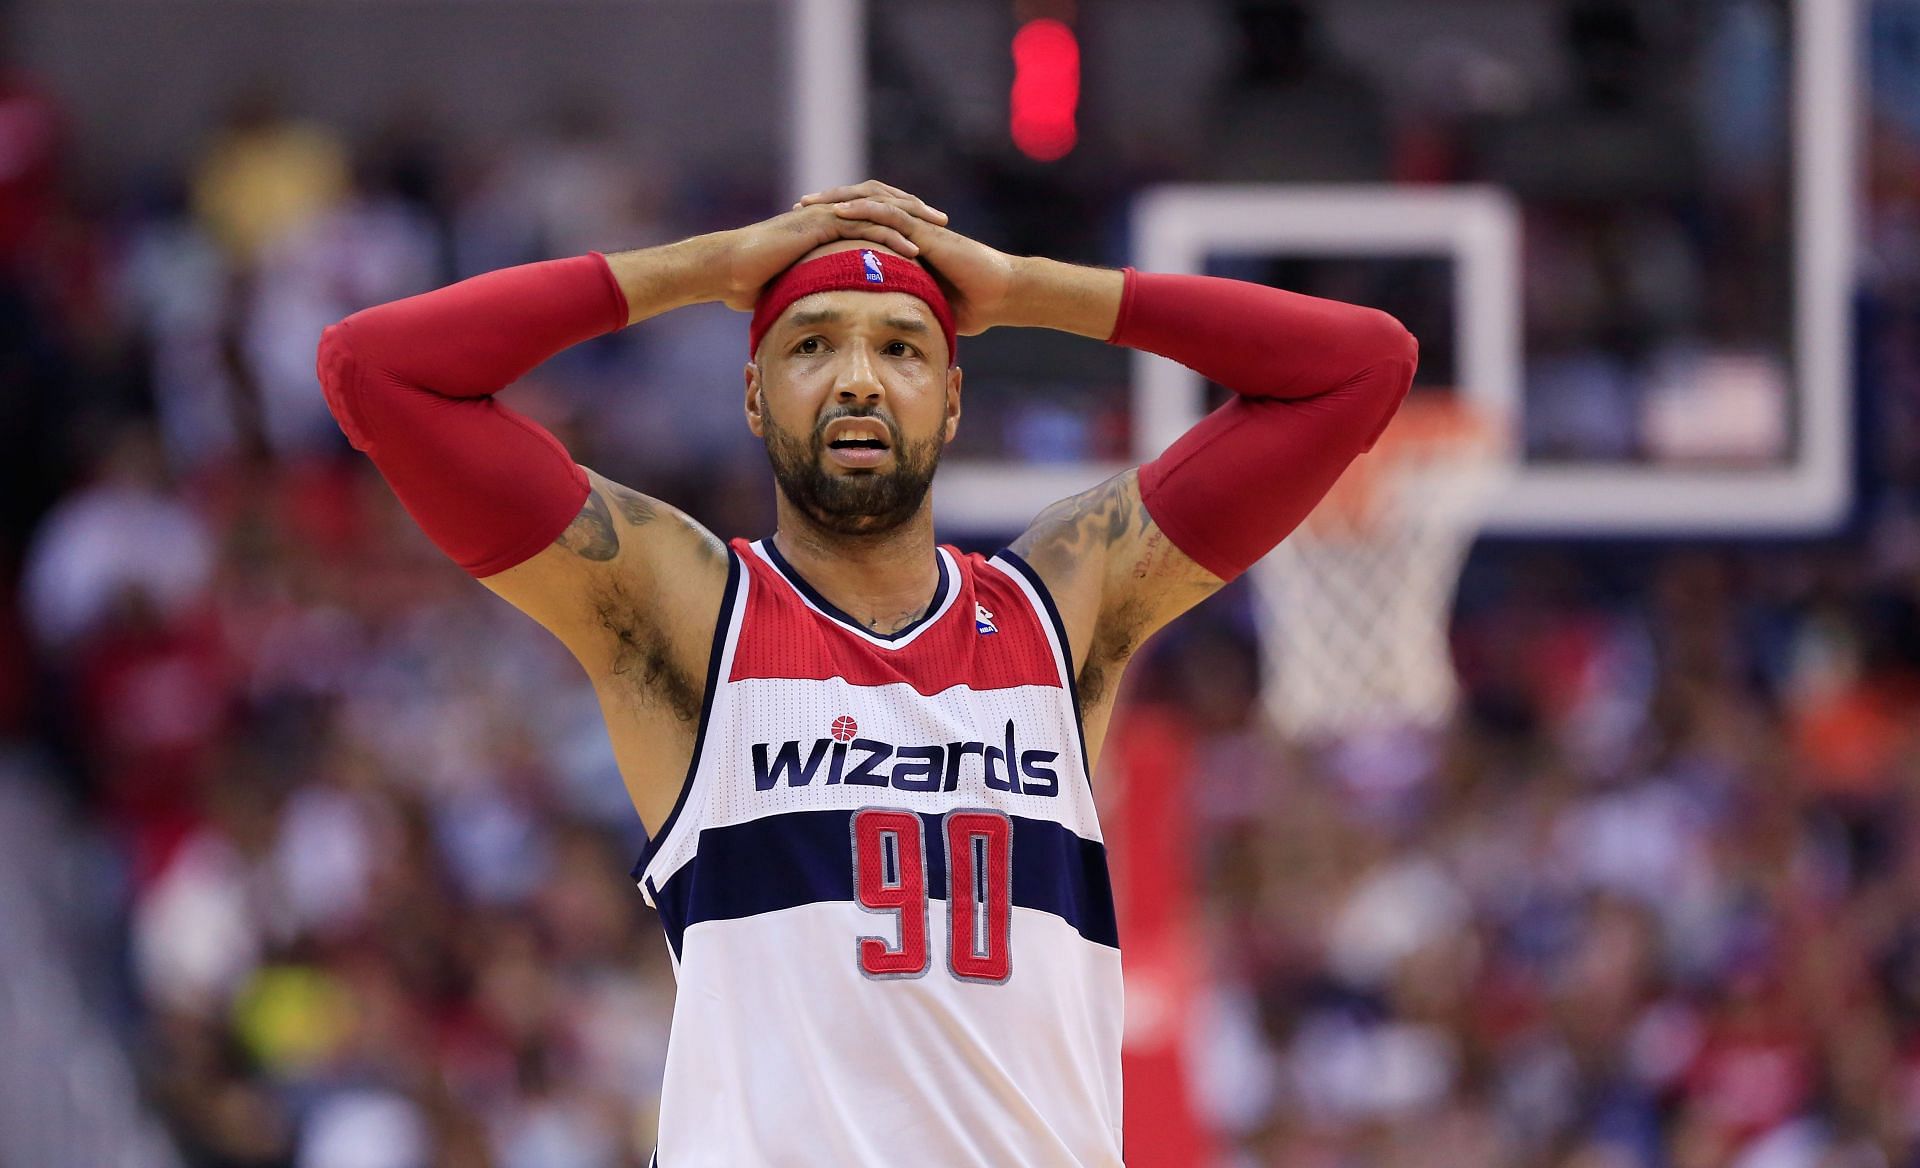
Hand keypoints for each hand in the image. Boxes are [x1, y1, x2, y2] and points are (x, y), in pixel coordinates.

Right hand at [707, 200, 927, 311]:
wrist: (728, 268)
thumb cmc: (751, 279)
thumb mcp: (790, 279)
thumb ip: (810, 281)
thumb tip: (819, 302)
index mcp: (826, 220)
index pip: (871, 212)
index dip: (899, 218)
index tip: (925, 230)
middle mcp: (829, 211)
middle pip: (882, 202)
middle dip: (914, 210)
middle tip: (943, 221)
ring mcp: (825, 215)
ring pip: (879, 210)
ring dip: (912, 219)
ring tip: (939, 230)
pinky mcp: (821, 225)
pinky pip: (864, 227)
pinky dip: (891, 238)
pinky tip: (914, 250)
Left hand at [795, 181, 1019, 335]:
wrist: (1000, 294)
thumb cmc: (971, 305)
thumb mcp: (924, 305)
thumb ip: (902, 308)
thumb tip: (881, 331)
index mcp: (905, 241)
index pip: (864, 223)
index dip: (835, 222)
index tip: (806, 227)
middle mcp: (909, 228)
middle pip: (862, 204)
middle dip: (828, 203)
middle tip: (798, 206)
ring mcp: (918, 226)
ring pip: (872, 202)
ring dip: (838, 201)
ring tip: (811, 203)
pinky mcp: (927, 231)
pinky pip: (891, 215)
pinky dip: (865, 211)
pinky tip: (841, 211)